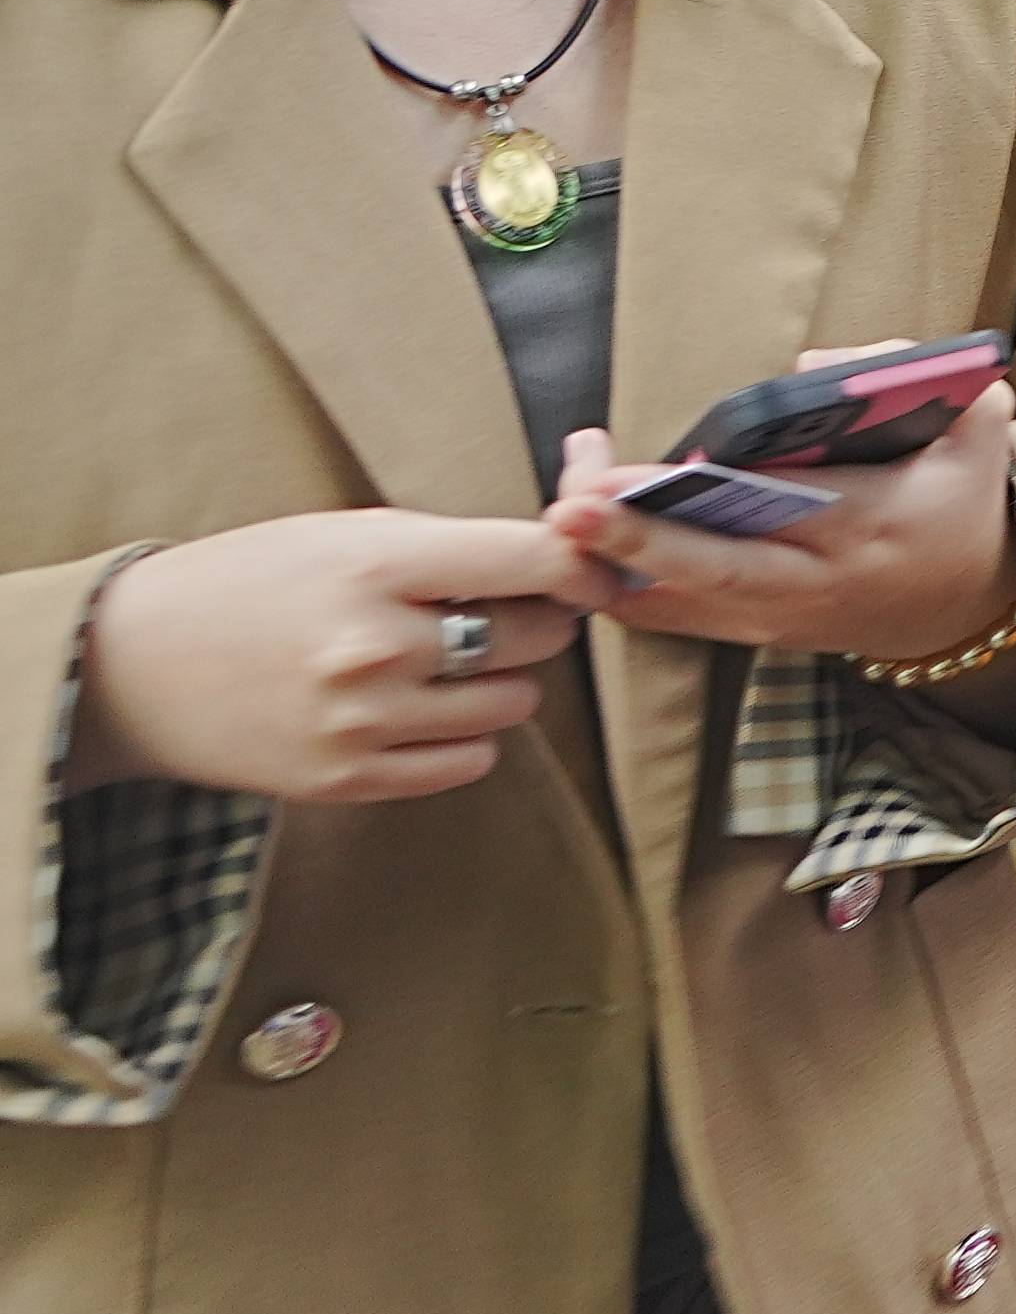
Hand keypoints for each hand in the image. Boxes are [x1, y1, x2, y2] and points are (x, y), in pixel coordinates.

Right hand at [70, 512, 601, 803]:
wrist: (127, 666)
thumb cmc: (245, 583)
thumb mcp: (342, 534)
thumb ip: (447, 549)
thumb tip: (563, 560)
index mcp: (376, 565)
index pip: (537, 560)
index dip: (580, 564)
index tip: (589, 568)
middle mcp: (375, 646)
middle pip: (536, 635)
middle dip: (535, 619)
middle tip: (496, 612)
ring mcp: (361, 721)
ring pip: (514, 704)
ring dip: (500, 681)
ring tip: (447, 661)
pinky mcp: (346, 779)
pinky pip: (470, 761)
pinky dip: (465, 736)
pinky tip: (422, 709)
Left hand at [545, 356, 1015, 673]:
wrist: (960, 603)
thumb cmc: (960, 500)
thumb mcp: (977, 422)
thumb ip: (909, 372)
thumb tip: (806, 368)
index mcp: (873, 524)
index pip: (788, 511)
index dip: (711, 493)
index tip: (640, 475)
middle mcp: (816, 582)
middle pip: (717, 569)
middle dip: (634, 542)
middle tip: (570, 509)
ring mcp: (775, 616)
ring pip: (675, 601)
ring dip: (605, 564)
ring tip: (558, 518)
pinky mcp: (746, 629)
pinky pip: (667, 616)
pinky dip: (614, 587)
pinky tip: (575, 542)